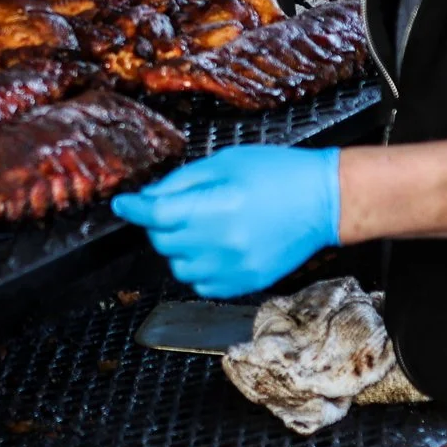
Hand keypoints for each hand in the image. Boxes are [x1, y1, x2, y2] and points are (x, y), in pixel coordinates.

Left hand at [112, 146, 343, 298]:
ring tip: (200, 227)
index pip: (157, 215)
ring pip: (179, 267)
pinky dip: (198, 268)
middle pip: (163, 241)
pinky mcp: (246, 283)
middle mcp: (224, 243)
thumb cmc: (277, 173)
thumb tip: (147, 197)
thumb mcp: (225, 162)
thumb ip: (181, 182)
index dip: (133, 208)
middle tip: (178, 206)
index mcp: (218, 206)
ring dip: (178, 247)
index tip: (123, 204)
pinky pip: (202, 284)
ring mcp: (236, 267)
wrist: (323, 201)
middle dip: (160, 223)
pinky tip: (214, 247)